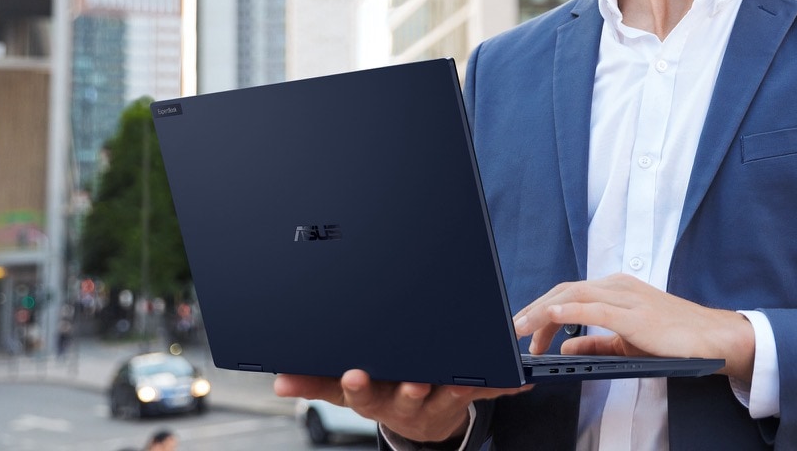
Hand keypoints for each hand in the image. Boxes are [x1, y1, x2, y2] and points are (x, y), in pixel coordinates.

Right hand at [274, 370, 523, 443]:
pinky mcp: (463, 397)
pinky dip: (502, 384)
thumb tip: (277, 380)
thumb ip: (312, 381)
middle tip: (412, 381)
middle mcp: (403, 401)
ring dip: (456, 386)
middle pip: (404, 395)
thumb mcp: (344, 390)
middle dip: (407, 388)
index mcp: (373, 396)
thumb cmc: (378, 391)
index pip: (358, 393)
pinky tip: (519, 379)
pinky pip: (484, 390)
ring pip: (445, 393)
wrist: (418, 420)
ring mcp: (435, 401)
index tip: (353, 375)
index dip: (356, 385)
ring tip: (465, 376)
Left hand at [512, 273, 753, 379]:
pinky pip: (597, 309)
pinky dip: (571, 311)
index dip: (541, 310)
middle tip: (512, 330)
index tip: (523, 330)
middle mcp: (617, 287)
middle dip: (534, 309)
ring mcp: (626, 297)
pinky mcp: (635, 314)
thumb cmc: (672, 338)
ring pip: (574, 296)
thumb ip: (594, 342)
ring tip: (521, 327)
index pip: (568, 294)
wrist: (710, 337)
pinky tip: (553, 316)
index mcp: (614, 289)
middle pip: (564, 291)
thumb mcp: (625, 341)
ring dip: (543, 311)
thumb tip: (564, 346)